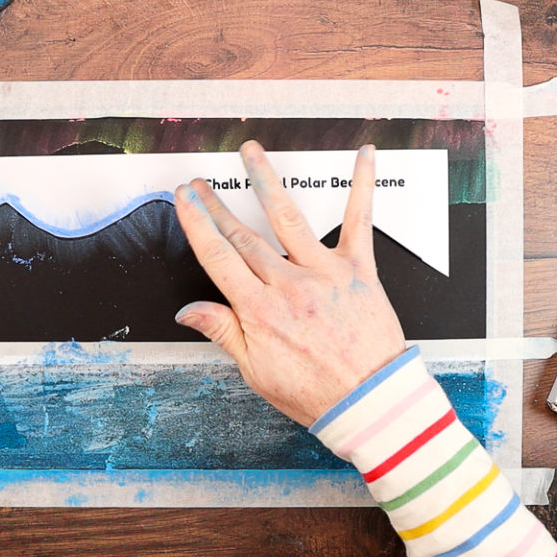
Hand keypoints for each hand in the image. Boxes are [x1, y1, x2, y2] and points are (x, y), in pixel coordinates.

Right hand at [174, 141, 405, 425]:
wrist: (371, 402)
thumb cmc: (317, 393)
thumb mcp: (257, 372)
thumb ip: (224, 333)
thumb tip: (189, 311)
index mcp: (260, 311)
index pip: (218, 257)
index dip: (197, 224)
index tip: (185, 200)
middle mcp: (289, 285)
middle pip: (244, 236)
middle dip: (217, 205)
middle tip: (200, 182)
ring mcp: (324, 273)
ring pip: (287, 218)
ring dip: (266, 181)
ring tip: (251, 153)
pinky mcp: (359, 269)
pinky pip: (360, 220)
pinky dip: (363, 185)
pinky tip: (363, 157)